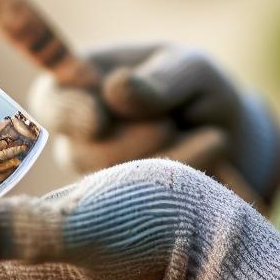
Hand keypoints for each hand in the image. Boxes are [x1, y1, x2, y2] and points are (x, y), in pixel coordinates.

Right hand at [28, 43, 279, 194]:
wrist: (228, 135)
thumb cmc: (196, 89)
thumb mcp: (188, 69)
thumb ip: (157, 79)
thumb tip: (116, 90)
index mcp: (78, 86)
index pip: (50, 101)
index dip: (67, 113)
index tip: (97, 118)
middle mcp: (77, 136)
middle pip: (85, 150)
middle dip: (137, 136)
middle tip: (173, 120)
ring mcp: (96, 177)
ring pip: (117, 182)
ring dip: (169, 156)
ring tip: (210, 134)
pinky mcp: (123, 210)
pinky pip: (148, 202)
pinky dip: (186, 176)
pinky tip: (212, 152)